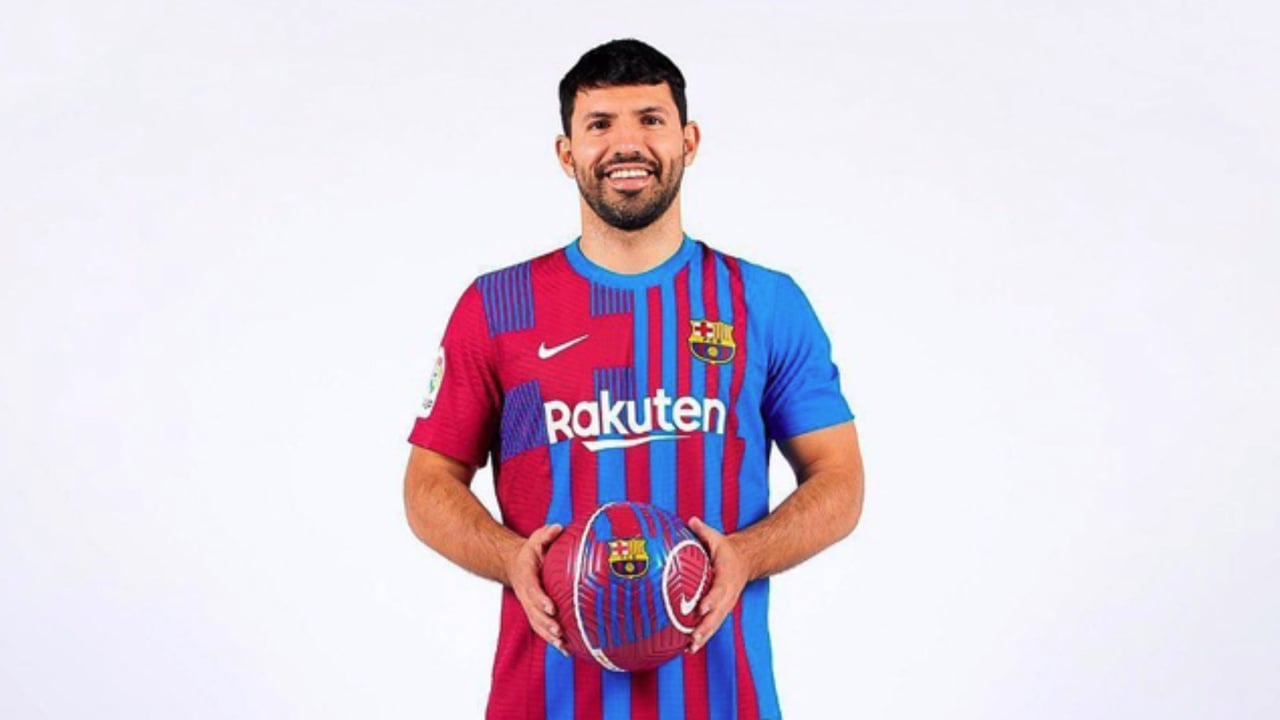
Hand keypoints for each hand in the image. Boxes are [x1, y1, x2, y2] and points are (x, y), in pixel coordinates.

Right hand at [505, 523, 567, 655]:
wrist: (515, 564)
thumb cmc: (531, 552)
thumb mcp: (535, 539)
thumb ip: (546, 534)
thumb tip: (558, 528)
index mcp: (527, 577)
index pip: (533, 591)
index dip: (541, 600)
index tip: (551, 607)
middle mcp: (526, 595)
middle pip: (534, 612)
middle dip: (546, 623)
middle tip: (559, 631)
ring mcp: (530, 606)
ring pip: (537, 624)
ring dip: (549, 636)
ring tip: (563, 645)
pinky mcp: (535, 613)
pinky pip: (542, 629)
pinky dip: (552, 640)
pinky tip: (566, 650)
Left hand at [687, 517, 751, 653]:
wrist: (744, 561)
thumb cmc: (725, 550)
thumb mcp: (717, 538)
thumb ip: (703, 531)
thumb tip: (691, 521)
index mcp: (725, 578)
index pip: (718, 591)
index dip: (711, 601)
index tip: (701, 609)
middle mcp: (727, 595)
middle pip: (717, 614)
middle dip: (705, 627)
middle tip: (693, 638)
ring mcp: (725, 605)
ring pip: (714, 624)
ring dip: (703, 638)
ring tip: (690, 649)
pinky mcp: (720, 611)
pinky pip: (711, 626)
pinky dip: (702, 638)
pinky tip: (688, 649)